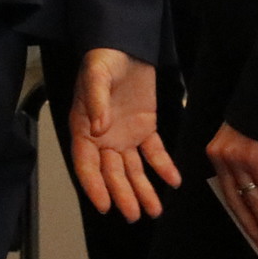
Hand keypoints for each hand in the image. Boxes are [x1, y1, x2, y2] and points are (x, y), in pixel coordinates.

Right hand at [69, 48, 181, 220]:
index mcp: (84, 126)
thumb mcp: (97, 75)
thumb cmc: (104, 58)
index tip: (104, 205)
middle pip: (111, 172)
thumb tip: (99, 130)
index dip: (94, 185)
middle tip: (134, 214)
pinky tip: (173, 180)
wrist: (127, 44)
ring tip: (154, 210)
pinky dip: (163, 166)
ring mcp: (124, 134)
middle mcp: (103, 136)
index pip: (86, 163)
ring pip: (133, 169)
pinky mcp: (145, 127)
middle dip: (122, 194)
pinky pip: (154, 152)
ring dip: (143, 189)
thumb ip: (96, 101)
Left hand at [205, 121, 257, 250]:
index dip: (240, 215)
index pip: (227, 193)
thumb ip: (250, 171)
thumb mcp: (247, 148)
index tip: (250, 233)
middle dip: (251, 224)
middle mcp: (222, 159)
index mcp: (215, 156)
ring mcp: (237, 159)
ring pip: (252, 198)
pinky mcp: (254, 158)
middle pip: (236, 200)